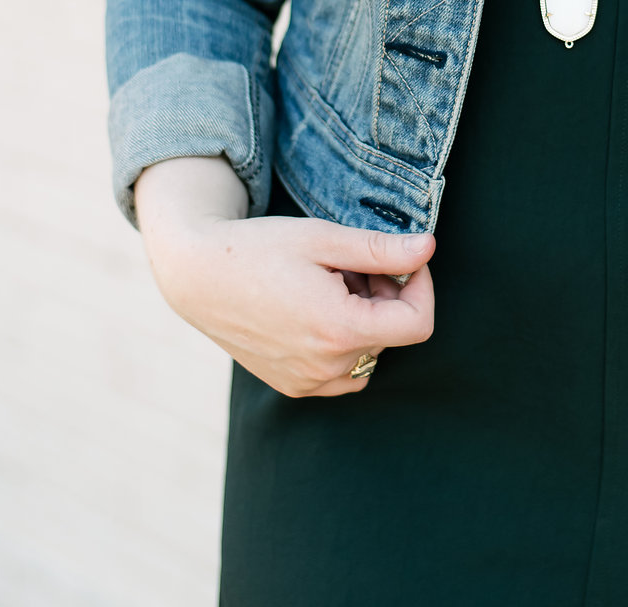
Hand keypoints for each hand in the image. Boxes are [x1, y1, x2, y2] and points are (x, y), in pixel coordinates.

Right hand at [134, 156, 436, 396]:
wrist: (197, 276)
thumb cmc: (258, 249)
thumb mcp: (323, 239)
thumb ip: (382, 250)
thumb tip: (430, 249)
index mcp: (339, 330)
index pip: (418, 324)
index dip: (421, 287)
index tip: (403, 262)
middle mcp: (326, 367)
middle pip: (392, 334)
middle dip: (384, 295)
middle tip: (346, 264)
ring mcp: (308, 383)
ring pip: (369, 353)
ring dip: (364, 320)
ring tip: (327, 286)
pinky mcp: (293, 387)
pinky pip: (342, 373)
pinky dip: (342, 343)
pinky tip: (312, 311)